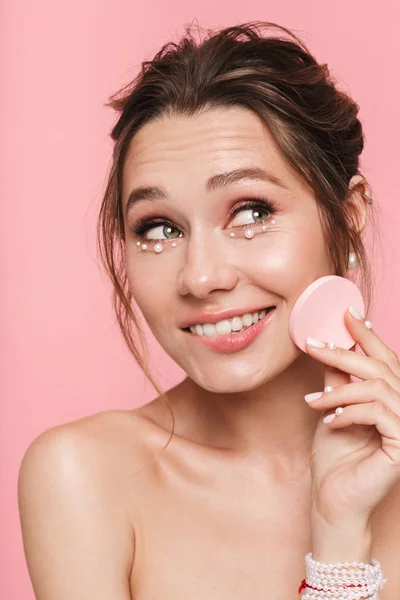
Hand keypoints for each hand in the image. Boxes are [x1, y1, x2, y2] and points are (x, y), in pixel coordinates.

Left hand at [304, 306, 399, 528]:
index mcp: (393, 399)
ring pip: (376, 389)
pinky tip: (330, 421)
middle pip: (380, 369)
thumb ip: (338, 381)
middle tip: (314, 345)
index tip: (347, 313)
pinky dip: (349, 412)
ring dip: (338, 391)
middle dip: (344, 353)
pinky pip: (377, 413)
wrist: (332, 499)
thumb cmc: (334, 457)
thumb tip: (330, 347)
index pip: (384, 360)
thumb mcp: (334, 408)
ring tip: (312, 402)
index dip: (367, 336)